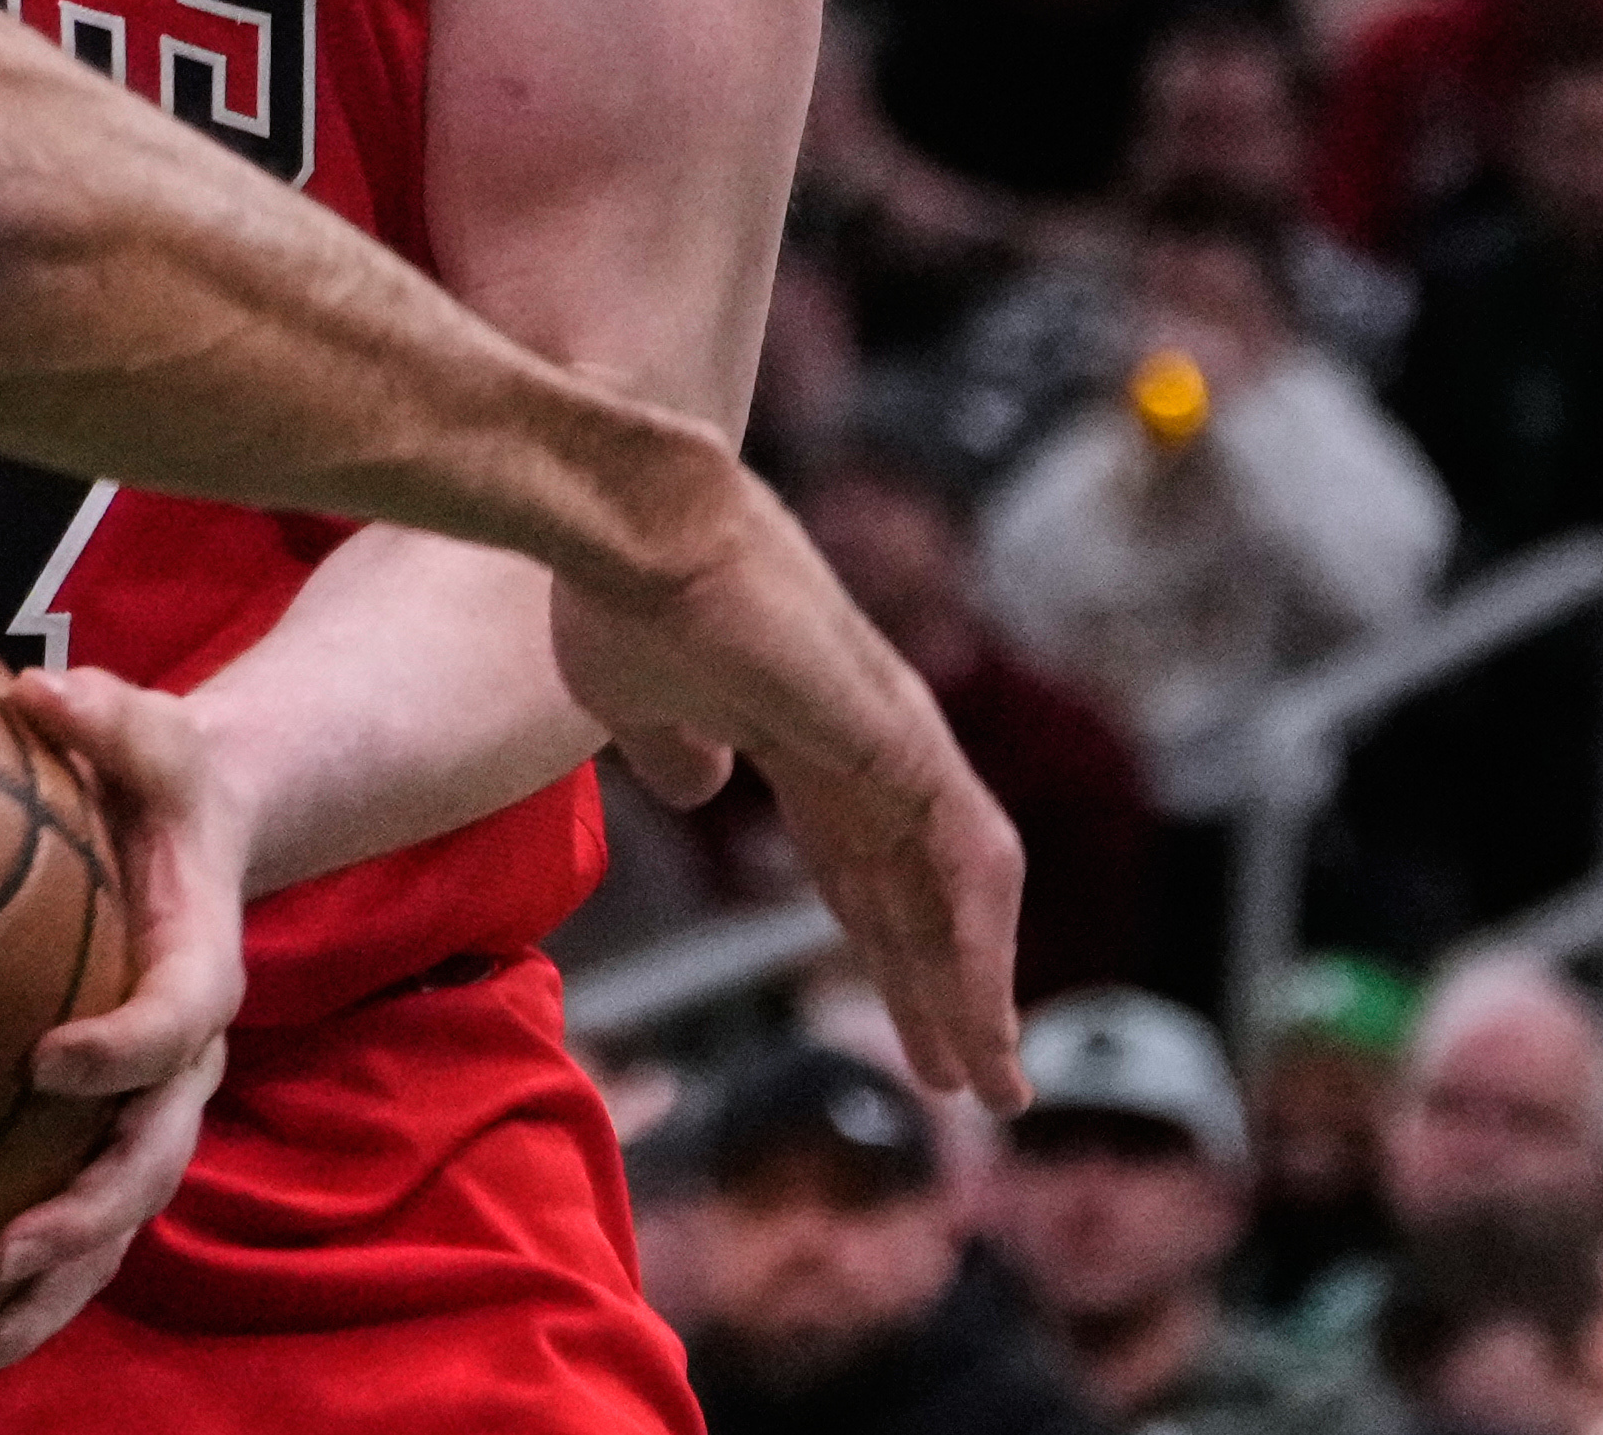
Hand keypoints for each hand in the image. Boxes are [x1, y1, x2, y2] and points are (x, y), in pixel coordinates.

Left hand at [0, 668, 248, 1389]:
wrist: (207, 834)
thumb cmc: (164, 781)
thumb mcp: (153, 727)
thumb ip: (108, 713)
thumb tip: (40, 690)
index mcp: (199, 968)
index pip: (175, 1022)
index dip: (122, 1048)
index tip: (45, 1059)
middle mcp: (185, 1062)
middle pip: (149, 1160)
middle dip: (81, 1216)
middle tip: (2, 1252)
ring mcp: (150, 1112)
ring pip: (111, 1230)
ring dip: (42, 1301)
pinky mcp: (108, 1137)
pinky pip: (75, 1235)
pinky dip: (20, 1302)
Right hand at [542, 466, 1027, 1109]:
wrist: (626, 521)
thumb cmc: (613, 595)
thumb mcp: (631, 705)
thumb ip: (673, 750)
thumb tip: (699, 787)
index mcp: (802, 739)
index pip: (863, 869)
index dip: (885, 951)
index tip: (904, 1030)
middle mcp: (866, 743)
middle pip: (917, 893)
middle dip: (941, 989)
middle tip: (974, 1081)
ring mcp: (894, 738)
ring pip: (959, 889)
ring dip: (974, 987)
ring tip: (989, 1079)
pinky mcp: (901, 738)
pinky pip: (967, 859)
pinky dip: (982, 943)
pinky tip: (983, 1012)